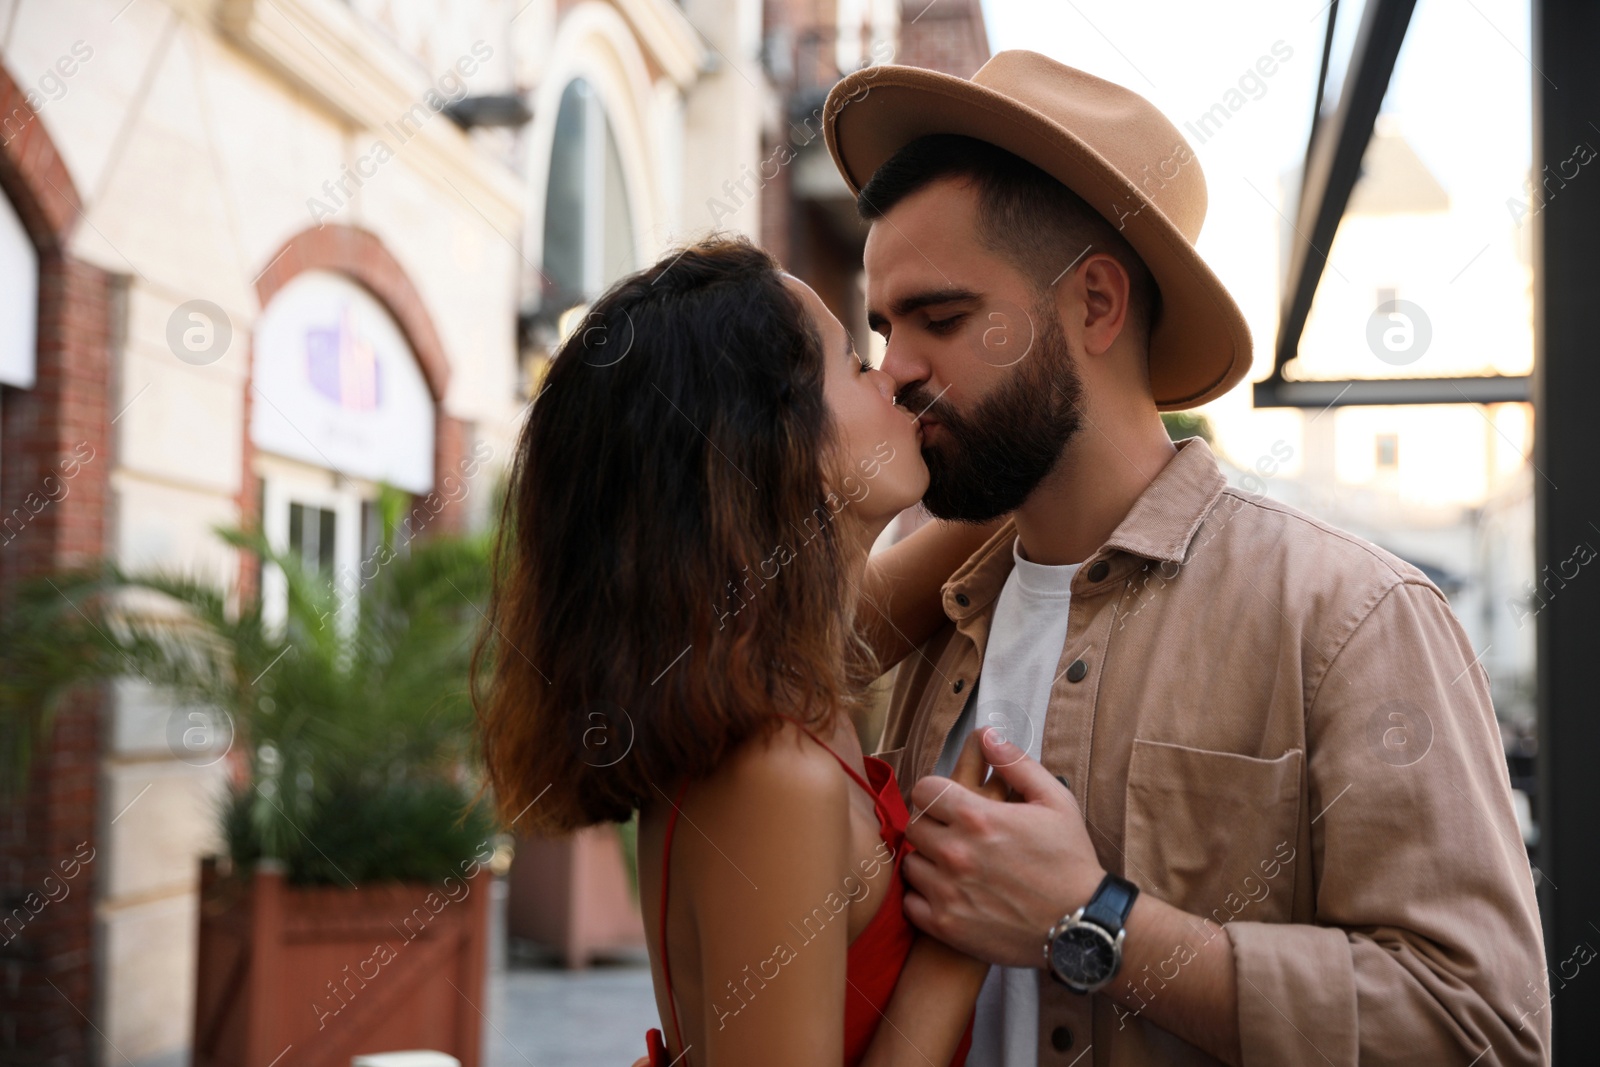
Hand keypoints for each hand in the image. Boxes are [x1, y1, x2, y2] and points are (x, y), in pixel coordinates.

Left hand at [901, 727, 1106, 967]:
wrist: (1080, 926)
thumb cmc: (1070, 861)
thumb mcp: (1055, 801)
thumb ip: (1017, 764)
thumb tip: (988, 735)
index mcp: (978, 818)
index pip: (924, 790)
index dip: (936, 793)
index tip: (949, 803)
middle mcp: (956, 853)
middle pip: (914, 826)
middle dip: (932, 825)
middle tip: (953, 834)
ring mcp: (948, 892)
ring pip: (910, 864)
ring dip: (927, 860)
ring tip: (952, 864)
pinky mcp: (946, 925)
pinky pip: (911, 902)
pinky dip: (924, 896)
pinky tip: (948, 892)